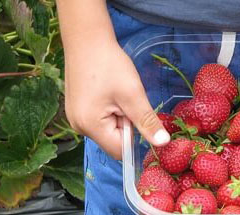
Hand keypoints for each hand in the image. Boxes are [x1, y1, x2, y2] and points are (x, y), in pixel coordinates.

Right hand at [63, 40, 169, 158]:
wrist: (86, 39)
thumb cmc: (108, 64)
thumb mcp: (133, 94)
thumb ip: (147, 122)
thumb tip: (163, 143)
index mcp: (90, 126)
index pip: (120, 150)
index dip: (135, 138)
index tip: (141, 117)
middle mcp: (79, 127)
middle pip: (114, 141)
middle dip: (127, 125)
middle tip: (128, 100)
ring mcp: (76, 119)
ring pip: (109, 130)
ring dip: (120, 117)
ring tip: (118, 94)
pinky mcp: (77, 110)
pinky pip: (101, 121)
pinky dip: (111, 111)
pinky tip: (110, 94)